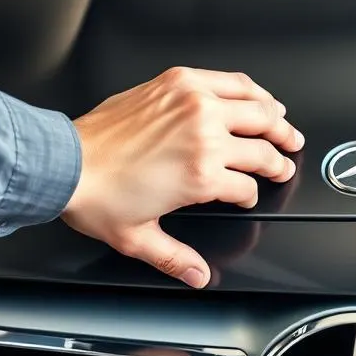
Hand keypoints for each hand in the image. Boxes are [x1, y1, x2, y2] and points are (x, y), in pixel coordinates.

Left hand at [60, 67, 303, 287]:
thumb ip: (175, 259)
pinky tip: (255, 95)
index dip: (252, 194)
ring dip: (276, 117)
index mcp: (202, 175)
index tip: (247, 195)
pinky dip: (249, 89)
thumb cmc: (97, 194)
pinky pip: (229, 80)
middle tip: (289, 153)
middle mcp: (205, 134)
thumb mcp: (139, 238)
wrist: (65, 161)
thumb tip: (198, 276)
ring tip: (284, 123)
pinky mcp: (179, 82)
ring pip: (255, 106)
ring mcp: (194, 103)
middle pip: (264, 141)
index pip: (248, 185)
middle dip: (282, 152)